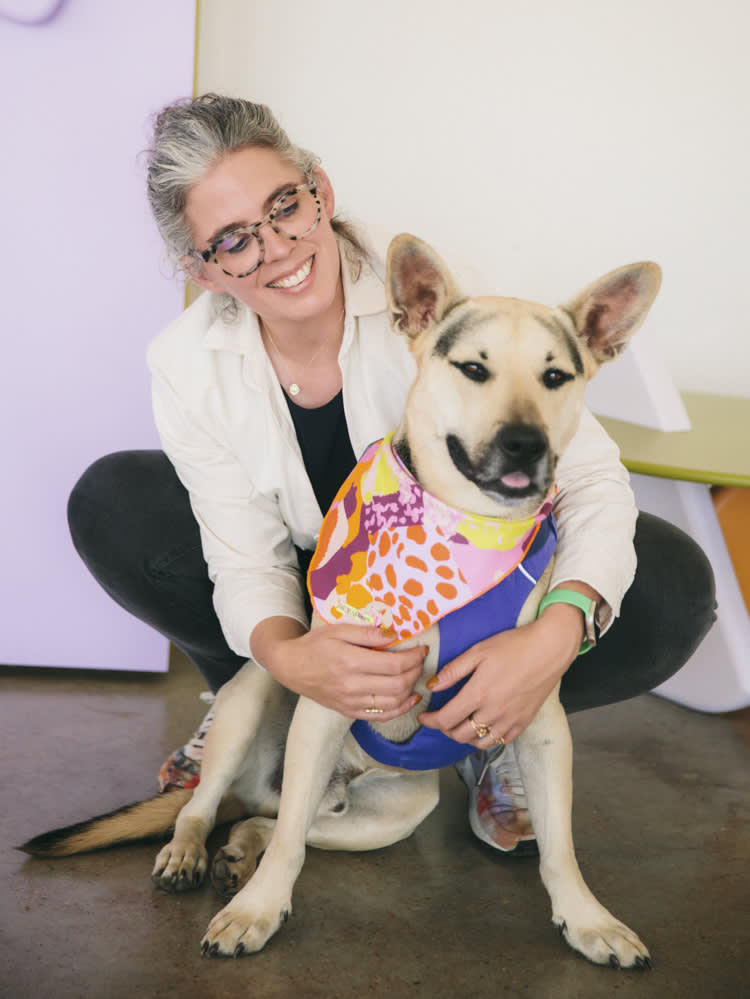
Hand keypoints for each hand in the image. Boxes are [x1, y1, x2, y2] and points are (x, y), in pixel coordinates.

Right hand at [250, 616, 426, 720]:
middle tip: (420, 660)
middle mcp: (352, 685)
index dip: (414, 658)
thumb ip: (367, 633)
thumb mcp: (338, 629)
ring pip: (393, 702)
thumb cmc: (314, 645)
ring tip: (415, 676)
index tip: (421, 649)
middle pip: (398, 684)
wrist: (290, 667)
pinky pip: (380, 716)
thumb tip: (394, 635)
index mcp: (350, 662)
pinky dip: (399, 709)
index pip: (394, 664)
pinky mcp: (349, 712)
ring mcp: (350, 702)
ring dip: (411, 689)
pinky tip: (408, 698)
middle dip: (416, 672)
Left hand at [417, 602, 583, 745]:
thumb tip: (432, 685)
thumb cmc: (513, 646)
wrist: (549, 649)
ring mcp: (510, 720)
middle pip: (460, 735)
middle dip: (445, 729)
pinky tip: (484, 726)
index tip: (424, 716)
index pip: (445, 720)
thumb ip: (453, 671)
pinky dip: (488, 739)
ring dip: (465, 737)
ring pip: (479, 743)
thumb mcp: (478, 651)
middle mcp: (493, 713)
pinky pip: (501, 741)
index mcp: (478, 694)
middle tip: (442, 718)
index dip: (430, 721)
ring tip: (461, 724)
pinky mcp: (524, 722)